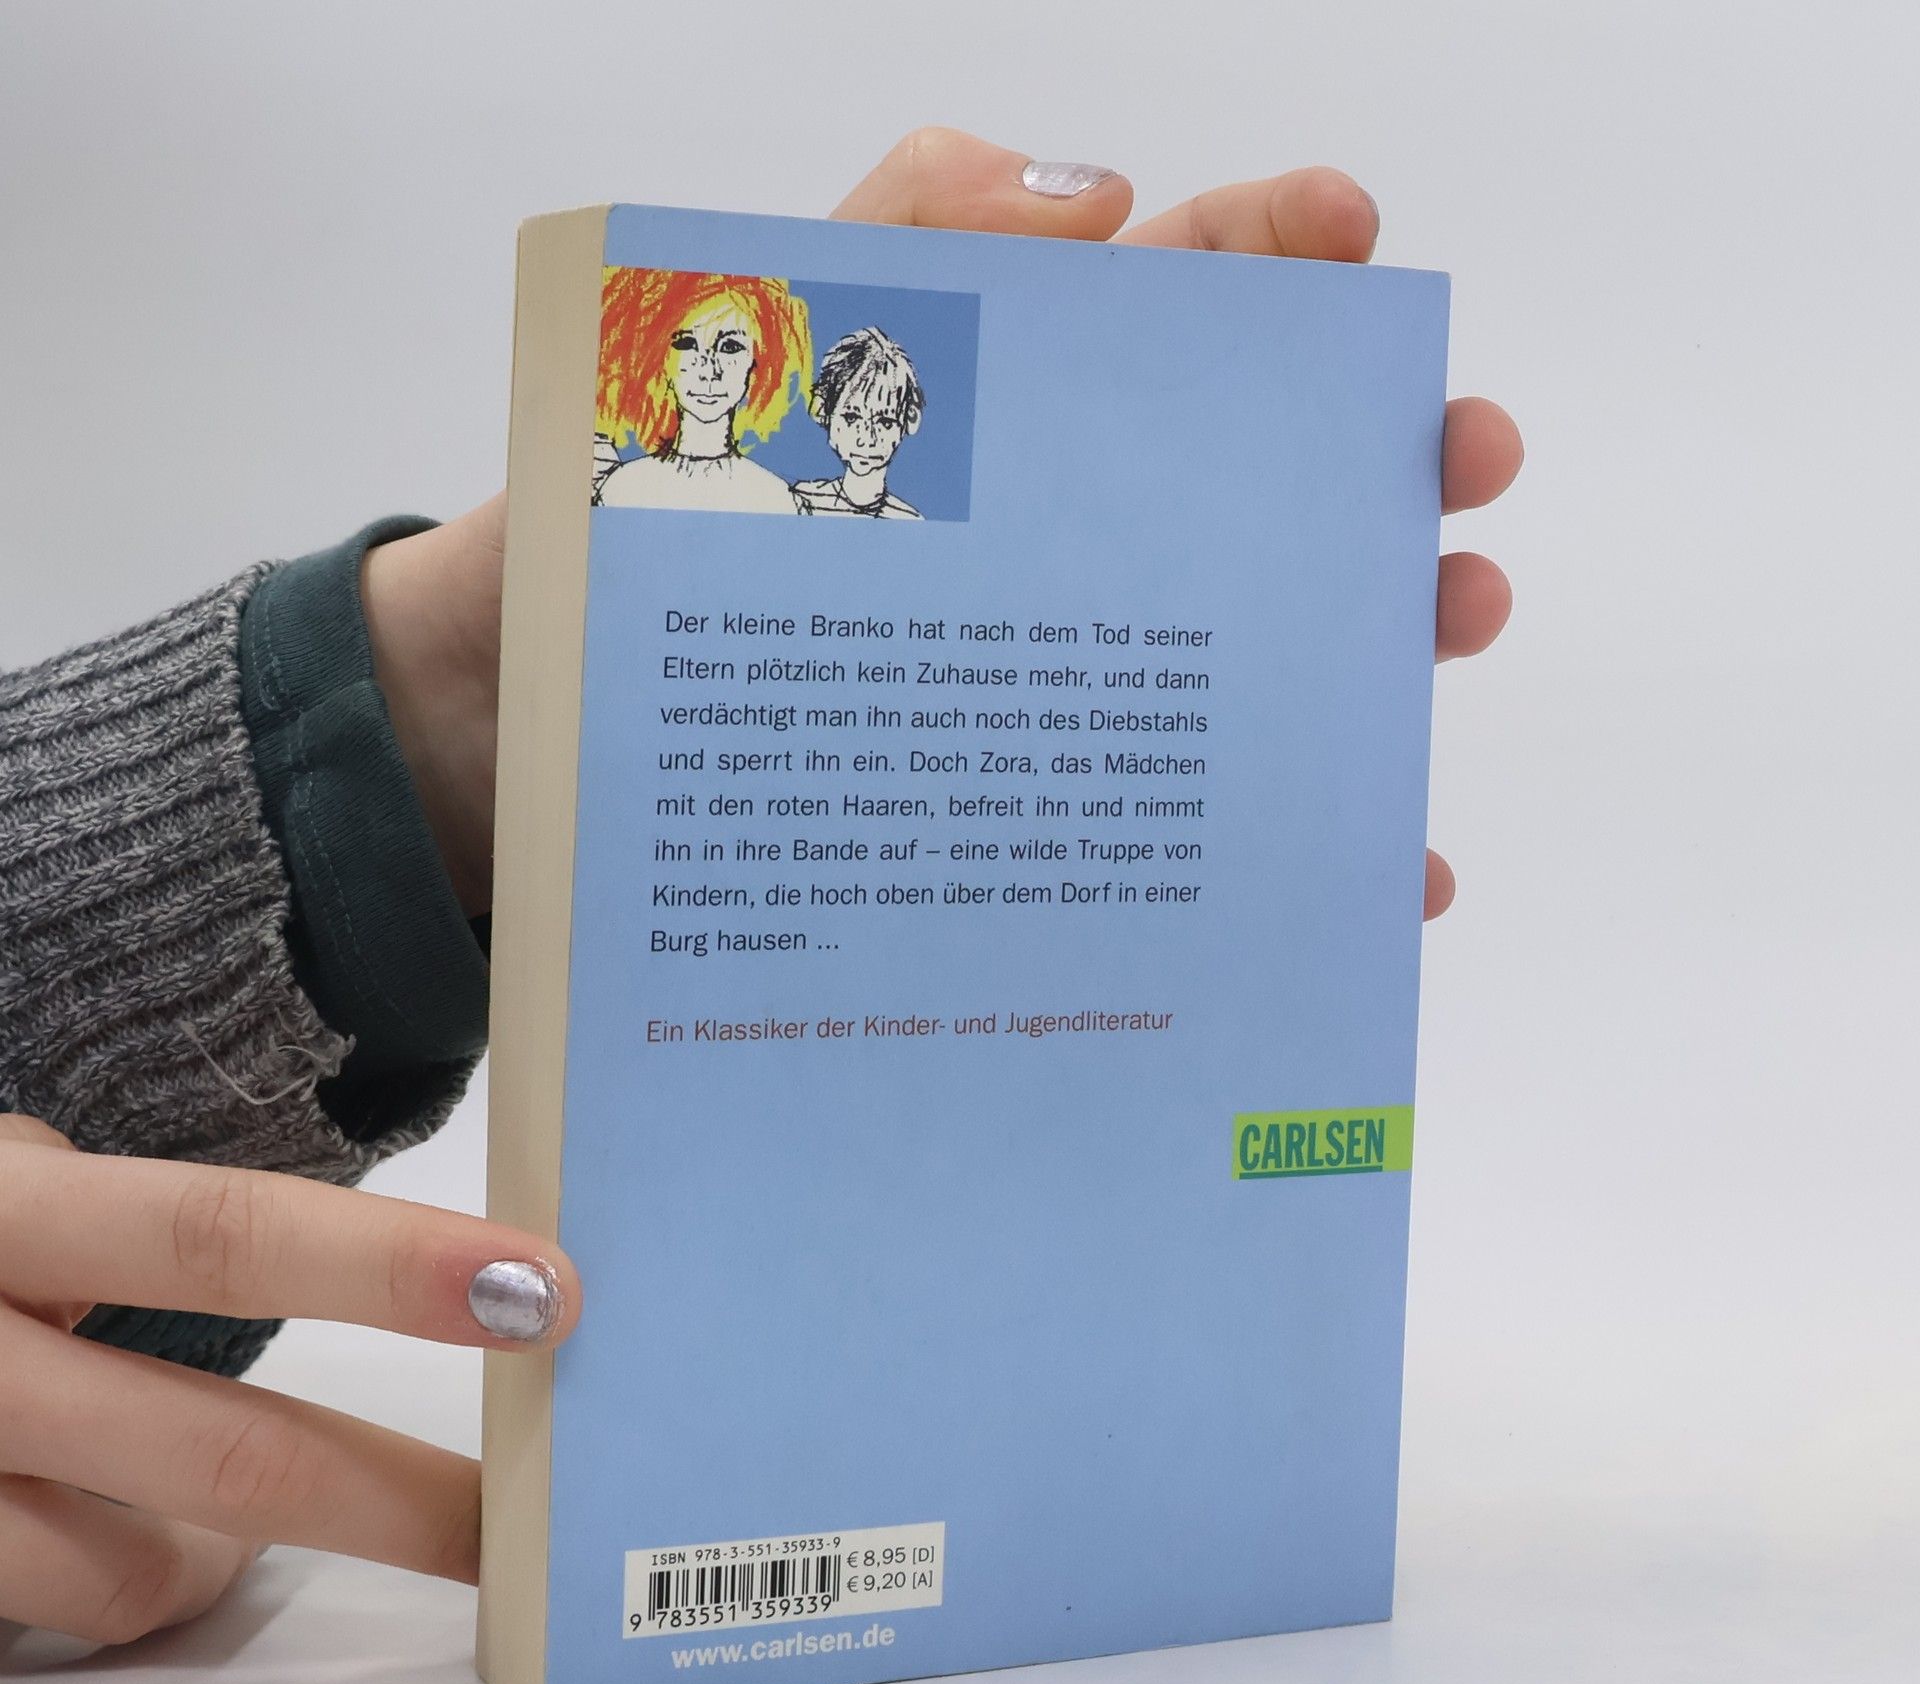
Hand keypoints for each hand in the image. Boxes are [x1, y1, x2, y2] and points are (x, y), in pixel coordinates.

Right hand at [0, 1116, 579, 1643]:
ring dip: (233, 1553)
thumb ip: (135, 1218)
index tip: (543, 1292)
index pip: (216, 1235)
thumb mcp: (5, 1181)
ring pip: (144, 1577)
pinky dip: (140, 1578)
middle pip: (221, 1453)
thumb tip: (367, 1267)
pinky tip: (129, 1521)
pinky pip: (70, 1617)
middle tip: (522, 1522)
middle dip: (398, 1500)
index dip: (385, 1269)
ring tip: (247, 1512)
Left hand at [364, 130, 1522, 921]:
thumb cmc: (602, 541)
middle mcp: (1042, 548)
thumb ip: (891, 241)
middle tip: (1457, 471)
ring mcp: (1036, 690)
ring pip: (1238, 662)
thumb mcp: (717, 354)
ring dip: (1364, 648)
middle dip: (1375, 466)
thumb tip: (1096, 197)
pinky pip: (1166, 836)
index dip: (1277, 252)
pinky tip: (1366, 870)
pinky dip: (1276, 849)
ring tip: (1442, 633)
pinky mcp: (1010, 825)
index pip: (1164, 297)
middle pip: (1249, 490)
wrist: (509, 744)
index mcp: (990, 411)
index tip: (1360, 239)